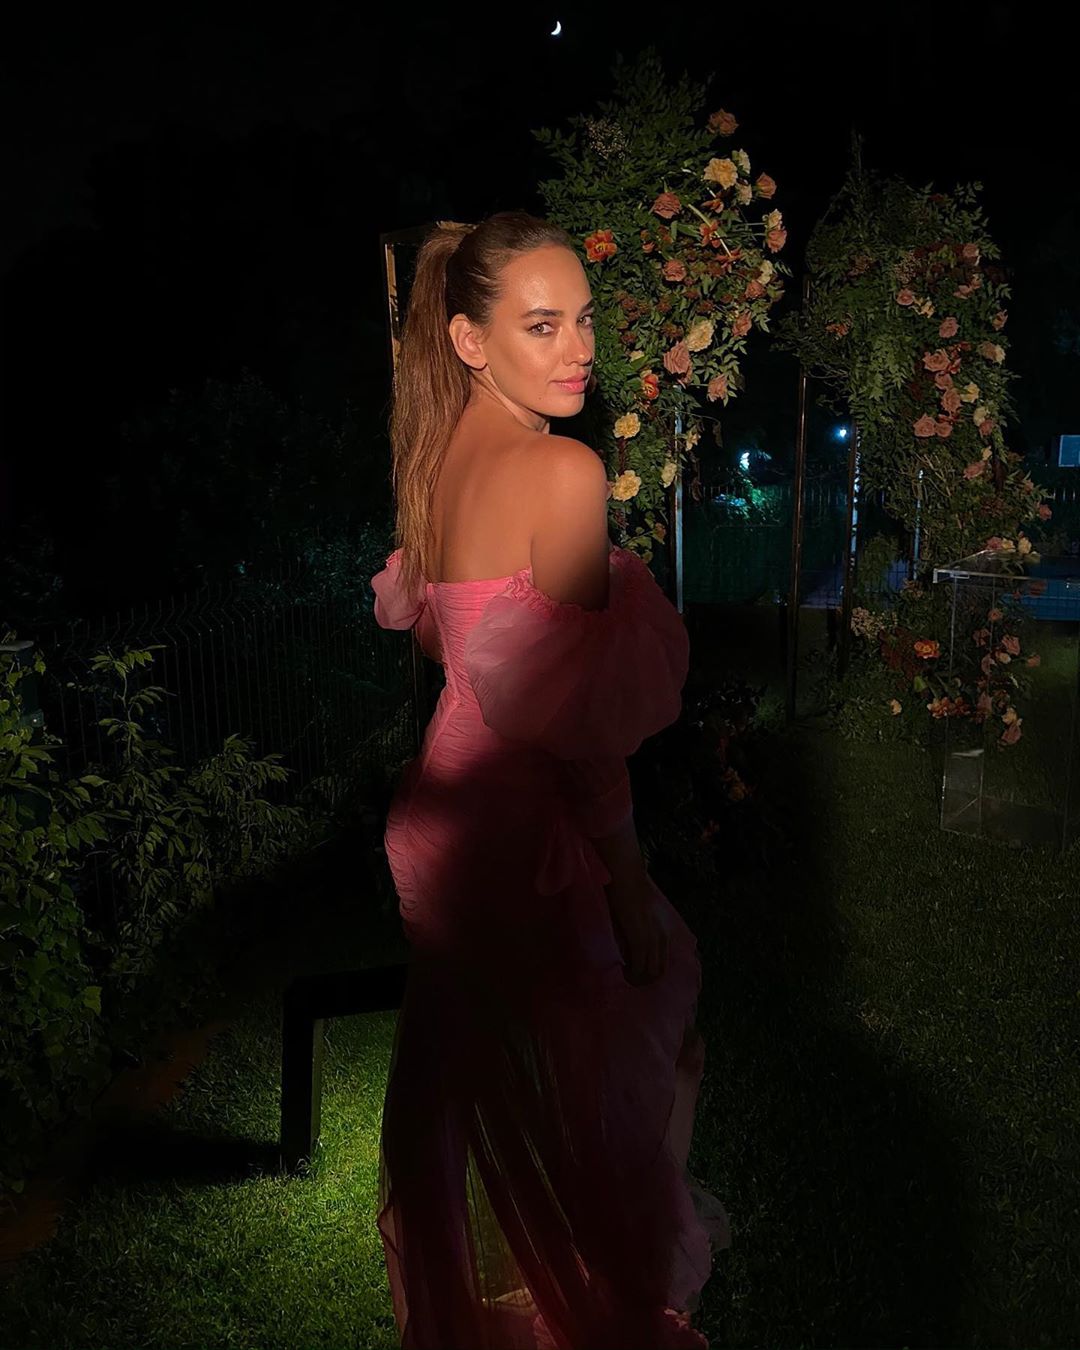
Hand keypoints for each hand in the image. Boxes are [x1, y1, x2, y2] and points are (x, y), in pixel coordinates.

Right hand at [604, 870, 668, 986]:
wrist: (626, 874)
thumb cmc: (627, 891)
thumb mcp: (636, 917)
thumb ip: (636, 934)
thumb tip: (629, 953)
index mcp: (663, 932)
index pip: (662, 963)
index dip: (649, 974)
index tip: (634, 974)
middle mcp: (662, 937)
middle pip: (659, 971)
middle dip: (644, 981)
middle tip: (628, 980)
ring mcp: (653, 938)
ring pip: (651, 972)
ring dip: (637, 979)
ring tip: (624, 976)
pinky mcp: (640, 938)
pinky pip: (639, 965)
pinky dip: (631, 973)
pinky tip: (622, 971)